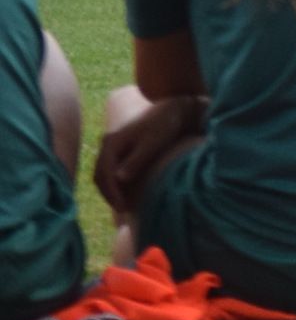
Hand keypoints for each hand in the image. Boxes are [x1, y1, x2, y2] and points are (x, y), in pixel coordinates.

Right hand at [92, 96, 201, 216]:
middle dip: (109, 194)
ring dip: (111, 190)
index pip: (103, 174)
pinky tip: (126, 193)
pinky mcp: (120, 150)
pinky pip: (111, 170)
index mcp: (111, 143)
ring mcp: (112, 147)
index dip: (111, 193)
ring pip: (104, 174)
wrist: (171, 109)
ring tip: (124, 205)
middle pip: (100, 175)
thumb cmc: (163, 126)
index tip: (122, 207)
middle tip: (123, 210)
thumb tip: (119, 179)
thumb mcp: (151, 144)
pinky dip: (116, 183)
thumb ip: (135, 160)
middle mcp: (107, 145)